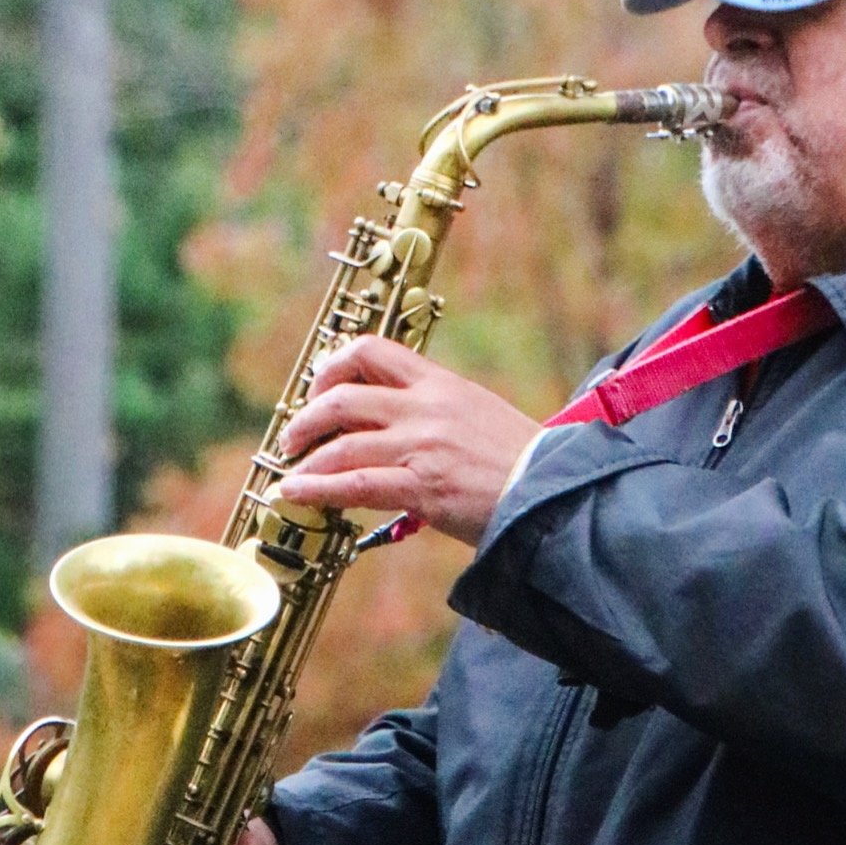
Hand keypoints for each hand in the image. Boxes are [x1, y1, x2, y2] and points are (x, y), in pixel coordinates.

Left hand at [273, 336, 540, 546]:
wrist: (555, 489)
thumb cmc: (520, 459)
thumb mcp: (477, 413)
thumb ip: (433, 411)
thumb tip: (390, 424)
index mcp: (440, 383)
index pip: (373, 351)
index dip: (333, 365)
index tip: (319, 387)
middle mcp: (425, 407)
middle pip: (343, 396)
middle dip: (307, 417)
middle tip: (294, 437)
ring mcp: (422, 446)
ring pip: (342, 444)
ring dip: (306, 459)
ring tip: (291, 473)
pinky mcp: (423, 486)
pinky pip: (355, 484)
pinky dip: (316, 488)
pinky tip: (295, 493)